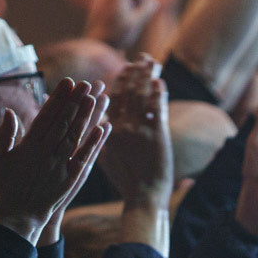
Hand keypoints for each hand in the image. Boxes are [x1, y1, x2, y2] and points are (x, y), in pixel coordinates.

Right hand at [0, 79, 110, 240]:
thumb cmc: (8, 185)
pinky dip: (93, 142)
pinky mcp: (70, 178)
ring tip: (95, 97)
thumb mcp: (0, 158)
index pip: (46, 116)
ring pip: (75, 136)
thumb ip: (5, 134)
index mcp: (28, 146)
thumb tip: (9, 111)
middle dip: (75, 101)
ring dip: (86, 116)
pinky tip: (103, 127)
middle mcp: (45, 153)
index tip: (67, 82)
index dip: (58, 98)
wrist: (19, 216)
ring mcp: (59, 165)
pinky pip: (84, 157)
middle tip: (86, 83)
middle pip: (63, 122)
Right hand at [101, 57, 169, 202]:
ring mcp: (140, 129)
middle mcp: (123, 126)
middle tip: (137, 60)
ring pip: (142, 95)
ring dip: (146, 76)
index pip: (112, 98)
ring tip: (151, 62)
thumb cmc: (125, 180)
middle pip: (127, 92)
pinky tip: (160, 81)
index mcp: (109, 131)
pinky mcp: (157, 134)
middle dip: (132, 73)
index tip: (123, 68)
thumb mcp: (105, 157)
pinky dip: (158, 92)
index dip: (118, 81)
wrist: (143, 197)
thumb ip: (101, 135)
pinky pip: (157, 107)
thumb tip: (98, 120)